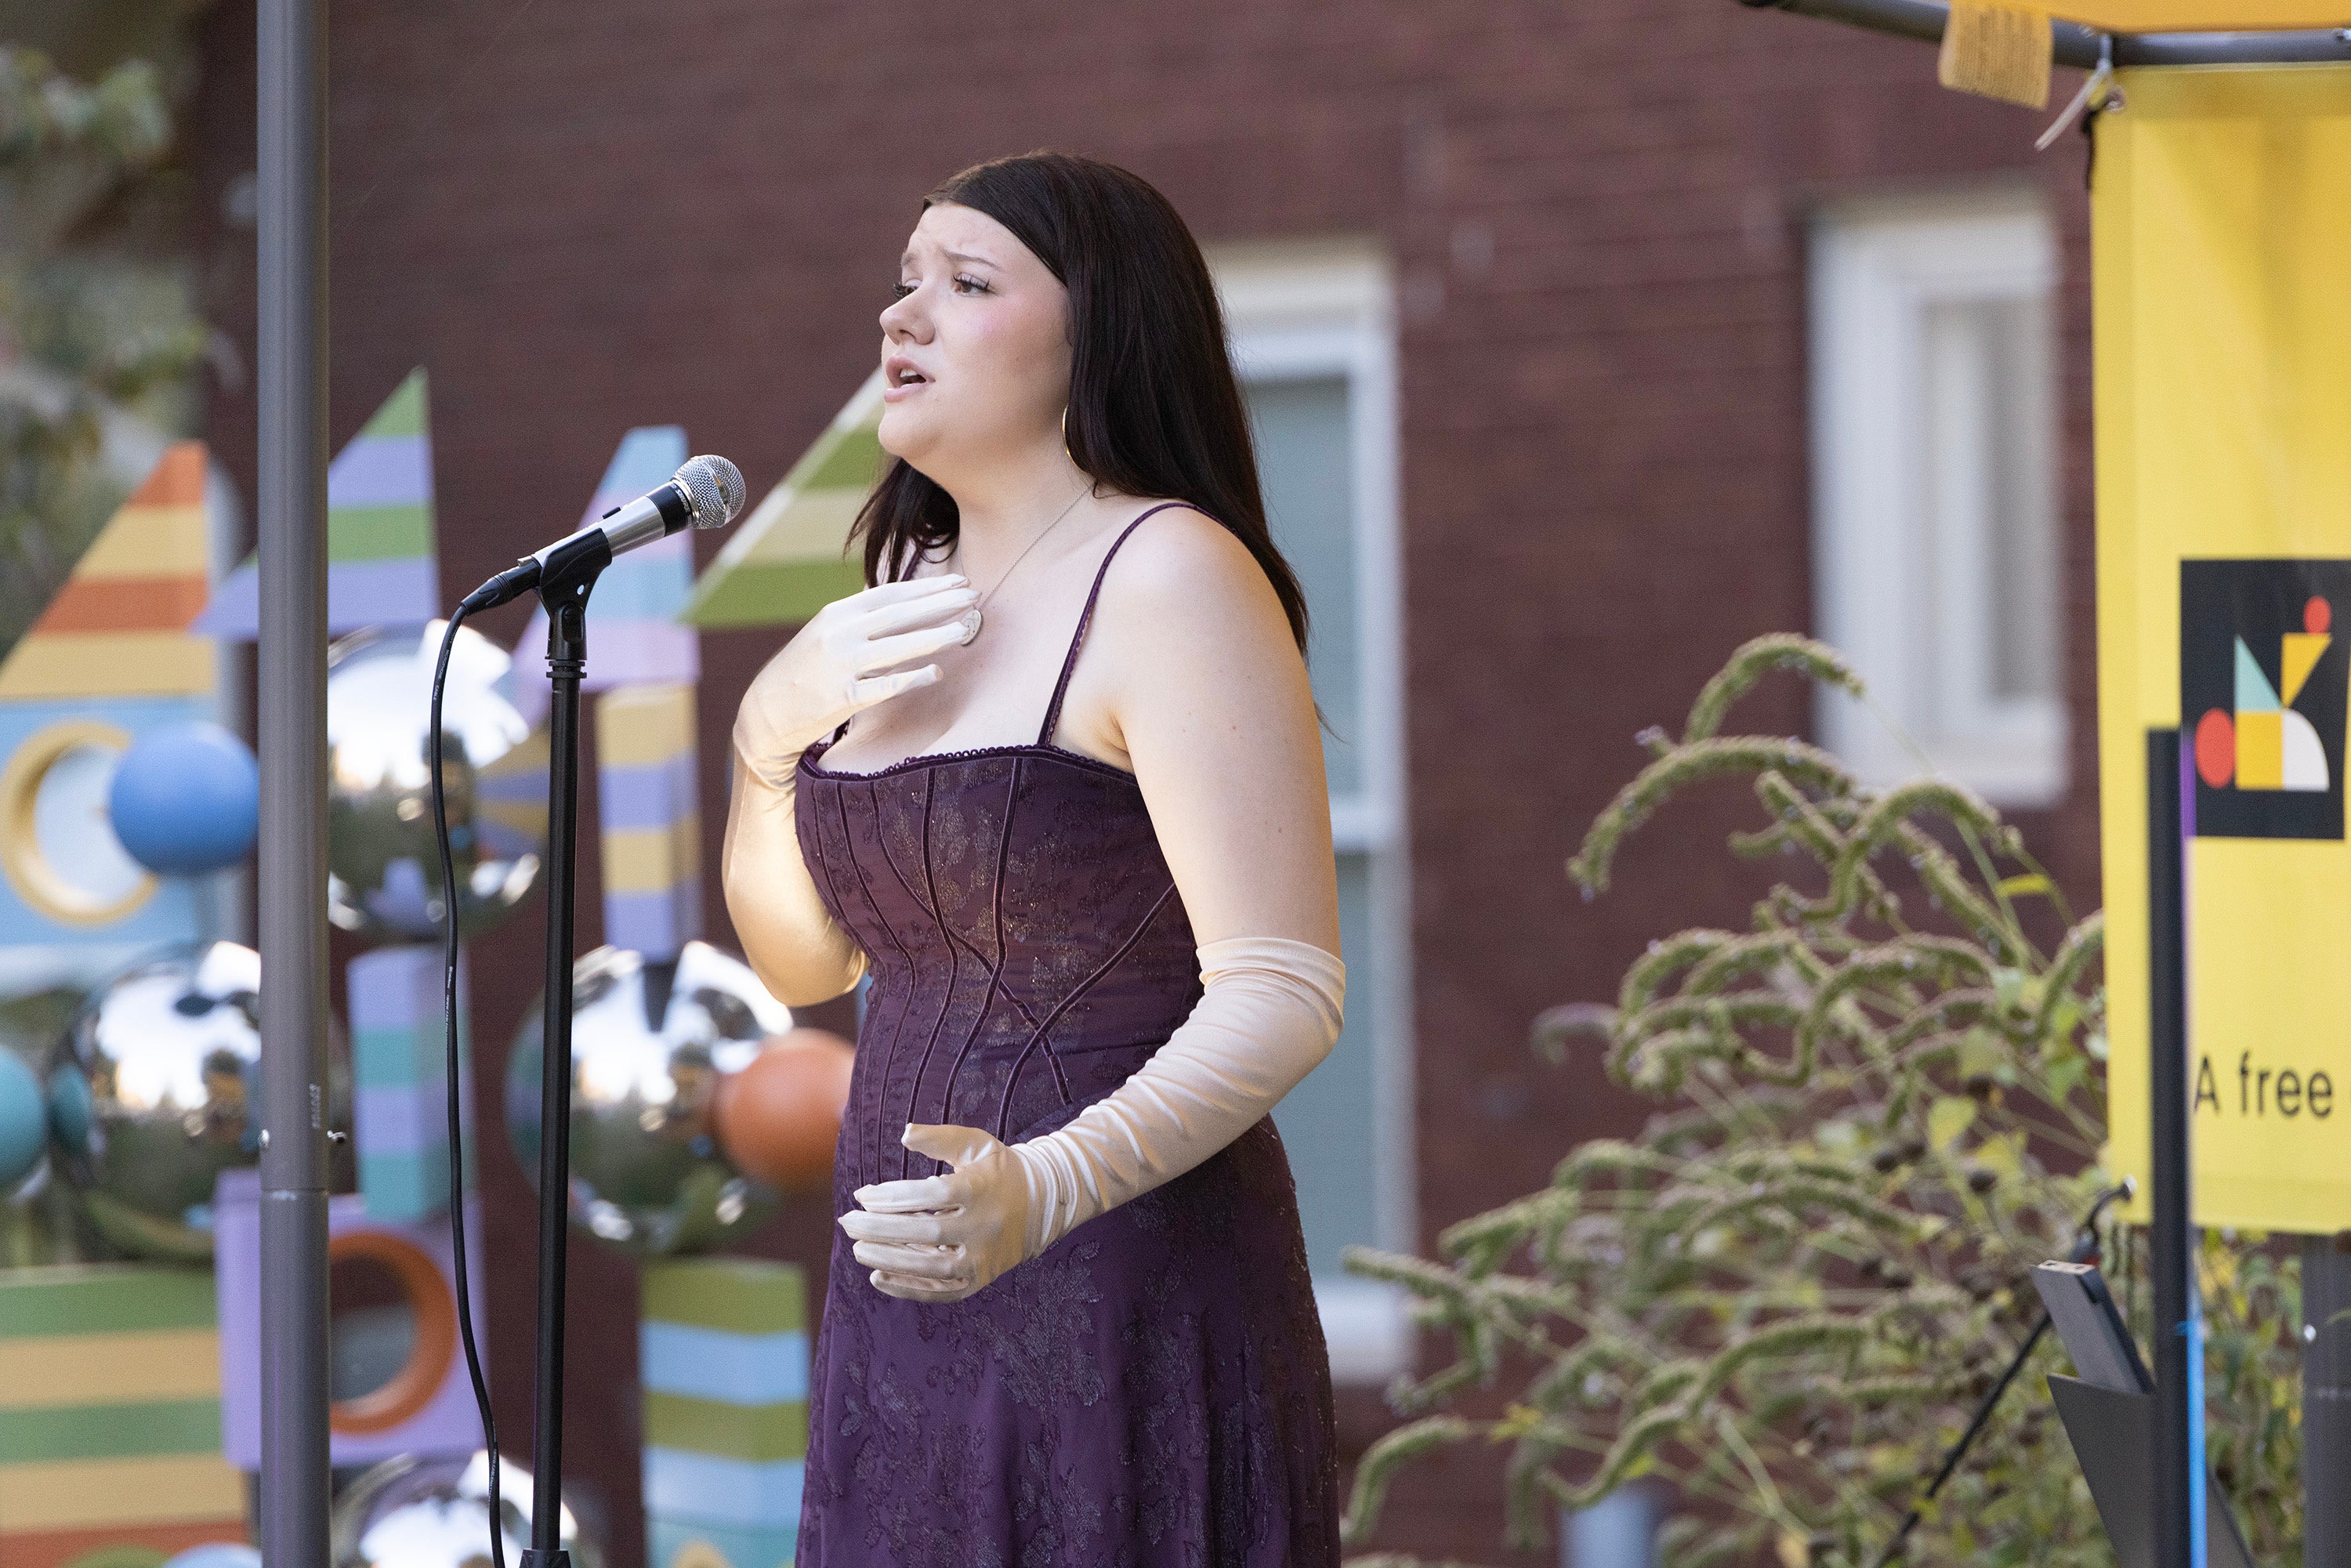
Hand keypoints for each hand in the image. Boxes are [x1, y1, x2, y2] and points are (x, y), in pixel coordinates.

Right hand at [733, 575, 978, 786]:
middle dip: (941, 604)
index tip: (959, 581)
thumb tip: (907, 604)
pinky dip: (912, 678)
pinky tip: (936, 673)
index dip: (929, 587)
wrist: (765, 711)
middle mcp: (839, 633)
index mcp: (838, 613)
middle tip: (974, 597)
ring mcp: (840, 665)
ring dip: (935, 636)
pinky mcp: (842, 698)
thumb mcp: (827, 633)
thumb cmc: (805, 671)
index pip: (891, 593)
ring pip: (897, 646)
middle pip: (900, 614)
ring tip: (965, 630)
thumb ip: (863, 620)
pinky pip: (885, 686)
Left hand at [836, 1122, 1036, 1302]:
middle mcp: (984, 1227)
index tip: (863, 1194)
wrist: (1040, 1205)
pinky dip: (908, 1289)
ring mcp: (983, 1258)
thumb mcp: (975, 1144)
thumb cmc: (997, 1170)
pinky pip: (941, 1292)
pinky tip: (878, 1278)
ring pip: (933, 1268)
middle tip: (848, 1222)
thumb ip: (939, 1138)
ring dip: (890, 1260)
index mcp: (981, 1189)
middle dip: (882, 1229)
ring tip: (858, 1249)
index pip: (932, 1195)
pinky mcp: (979, 1280)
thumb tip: (903, 1134)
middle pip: (928, 1233)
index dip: (893, 1196)